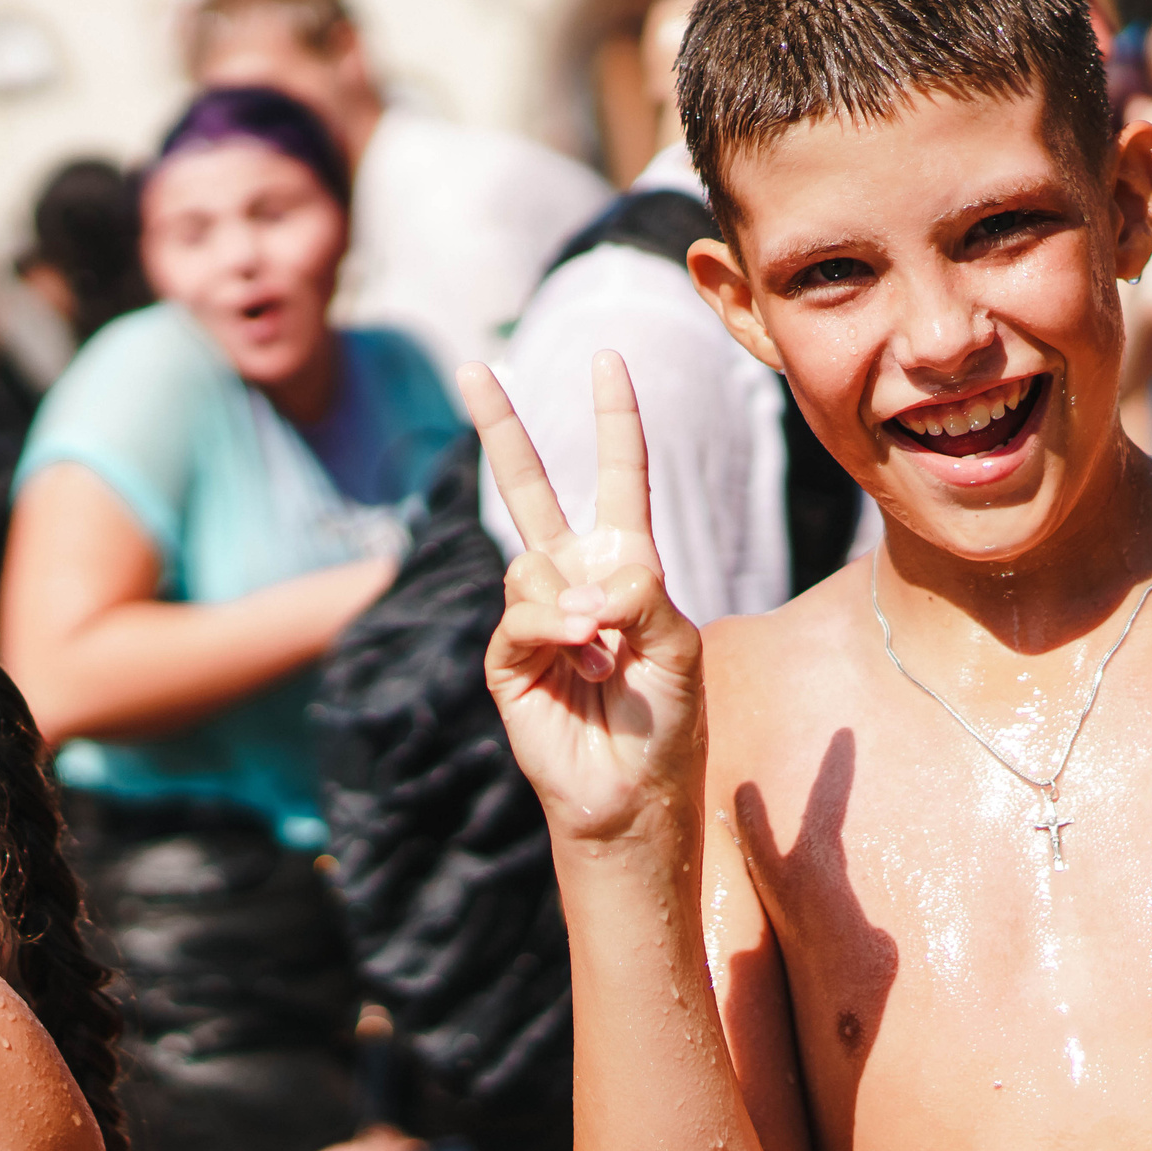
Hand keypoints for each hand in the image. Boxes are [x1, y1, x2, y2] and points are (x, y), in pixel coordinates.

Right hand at [461, 353, 701, 844]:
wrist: (634, 792)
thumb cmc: (667, 720)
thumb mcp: (677, 644)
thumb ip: (638, 595)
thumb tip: (579, 584)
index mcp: (623, 563)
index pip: (616, 474)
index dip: (613, 417)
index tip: (608, 358)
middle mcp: (573, 578)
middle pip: (527, 488)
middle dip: (499, 428)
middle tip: (474, 369)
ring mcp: (536, 614)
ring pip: (532, 564)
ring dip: (578, 610)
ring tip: (608, 661)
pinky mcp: (507, 655)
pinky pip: (522, 614)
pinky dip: (555, 630)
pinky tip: (583, 661)